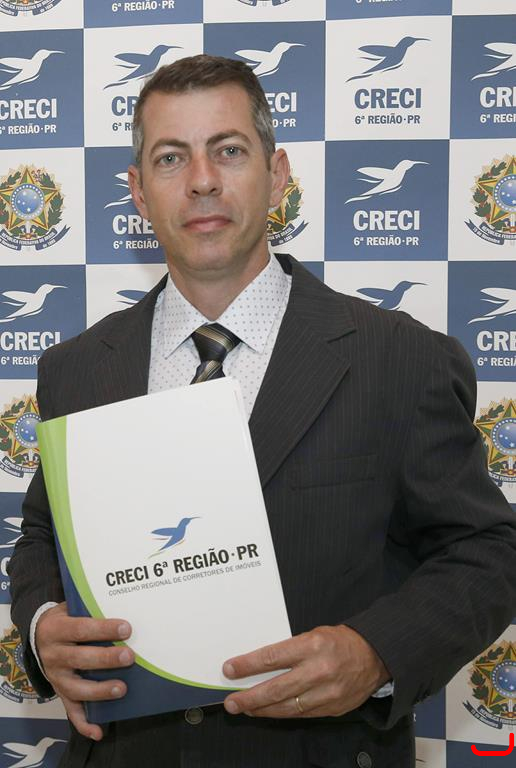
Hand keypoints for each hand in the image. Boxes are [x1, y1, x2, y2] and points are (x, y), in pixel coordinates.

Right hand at [35, 601, 133, 739]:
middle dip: (106, 659)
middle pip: (80, 658)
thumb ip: (92, 609)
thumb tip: (127, 606)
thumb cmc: (66, 618)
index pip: (81, 629)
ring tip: (122, 688)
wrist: (38, 635)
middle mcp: (52, 655)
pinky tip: (99, 730)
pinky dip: (84, 724)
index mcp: (55, 629)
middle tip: (129, 657)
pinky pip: (70, 711)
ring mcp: (55, 676)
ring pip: (76, 688)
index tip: (127, 628)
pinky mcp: (59, 693)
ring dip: (100, 691)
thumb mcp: (71, 608)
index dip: (104, 629)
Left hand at [222, 625, 389, 718]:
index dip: (248, 665)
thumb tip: (260, 664)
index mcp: (313, 645)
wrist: (375, 656)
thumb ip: (290, 650)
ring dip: (263, 710)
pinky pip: (302, 714)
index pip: (272, 657)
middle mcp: (319, 670)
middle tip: (231, 702)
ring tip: (246, 709)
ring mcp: (327, 693)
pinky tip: (270, 711)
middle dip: (250, 697)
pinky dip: (283, 714)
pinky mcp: (333, 709)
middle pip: (276, 688)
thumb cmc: (341, 641)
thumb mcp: (314, 634)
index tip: (230, 669)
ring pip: (287, 707)